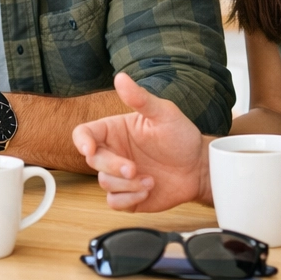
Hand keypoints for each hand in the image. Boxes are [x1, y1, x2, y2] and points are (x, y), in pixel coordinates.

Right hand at [72, 73, 211, 212]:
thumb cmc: (181, 137)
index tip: (89, 149)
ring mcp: (120, 176)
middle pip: (93, 160)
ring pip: (104, 183)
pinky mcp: (128, 196)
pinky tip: (147, 189)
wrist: (199, 168)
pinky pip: (114, 202)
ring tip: (150, 179)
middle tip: (133, 168)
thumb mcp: (164, 114)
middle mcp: (114, 152)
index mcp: (115, 131)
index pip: (85, 133)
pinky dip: (129, 198)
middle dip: (112, 166)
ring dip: (126, 184)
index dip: (81, 141)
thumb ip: (140, 98)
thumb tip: (121, 77)